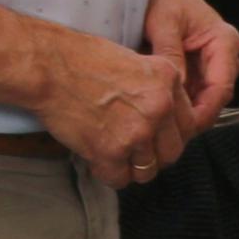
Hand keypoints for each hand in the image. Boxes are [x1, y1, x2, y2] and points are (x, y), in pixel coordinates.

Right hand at [38, 26, 202, 188]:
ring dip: (133, 167)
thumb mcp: (137, 62)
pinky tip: (100, 160)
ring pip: (148, 170)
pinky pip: (120, 179)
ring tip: (117, 155)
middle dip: (155, 154)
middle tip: (137, 149)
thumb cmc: (83, 59)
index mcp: (169, 81)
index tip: (159, 137)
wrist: (49, 66)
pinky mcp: (110, 151)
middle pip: (173, 151)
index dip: (171, 134)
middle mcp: (159, 107)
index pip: (189, 124)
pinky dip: (110, 174)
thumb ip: (158, 89)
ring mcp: (137, 131)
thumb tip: (167, 118)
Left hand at [146, 0, 238, 126]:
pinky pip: (192, 92)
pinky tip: (160, 112)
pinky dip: (178, 103)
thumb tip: (171, 92)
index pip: (222, 88)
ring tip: (161, 126)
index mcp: (225, 43)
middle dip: (193, 117)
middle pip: (215, 98)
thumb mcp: (164, 23)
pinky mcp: (197, 68)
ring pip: (203, 99)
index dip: (204, 111)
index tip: (182, 127)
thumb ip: (170, 56)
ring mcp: (211, 64)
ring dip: (185, 112)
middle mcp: (224, 57)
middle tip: (167, 132)